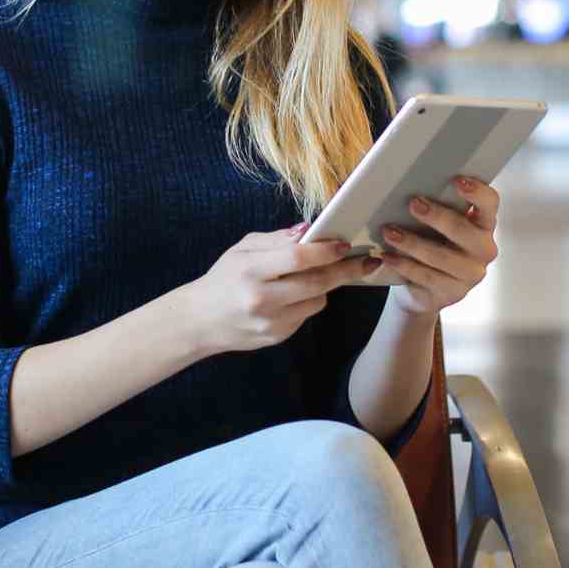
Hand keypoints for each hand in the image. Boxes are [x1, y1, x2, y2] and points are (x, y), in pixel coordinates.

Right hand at [188, 224, 387, 355]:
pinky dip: (308, 301)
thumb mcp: (242, 250)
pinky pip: (307, 315)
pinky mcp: (278, 337)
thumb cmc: (223, 279)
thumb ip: (276, 240)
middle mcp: (262, 299)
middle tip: (369, 261)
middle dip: (346, 270)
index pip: (297, 258)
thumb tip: (310, 230)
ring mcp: (271, 322)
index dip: (325, 250)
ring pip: (318, 300)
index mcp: (250, 271)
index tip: (345, 244)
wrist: (200, 321)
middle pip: (316, 283)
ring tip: (318, 275)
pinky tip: (294, 295)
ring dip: (325, 286)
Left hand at [368, 175, 498, 318]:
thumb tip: (409, 184)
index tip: (457, 179)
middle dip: (437, 216)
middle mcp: (483, 249)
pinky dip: (404, 264)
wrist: (423, 290)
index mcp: (483, 225)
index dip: (477, 192)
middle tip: (413, 203)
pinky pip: (426, 276)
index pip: (490, 204)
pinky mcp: (452, 293)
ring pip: (441, 257)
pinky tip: (387, 256)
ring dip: (412, 243)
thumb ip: (436, 206)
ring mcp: (470, 275)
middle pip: (463, 230)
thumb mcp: (438, 226)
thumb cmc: (432, 246)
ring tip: (389, 232)